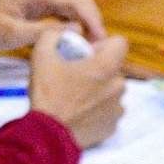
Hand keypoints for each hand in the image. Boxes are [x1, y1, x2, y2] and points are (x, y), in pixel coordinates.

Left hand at [0, 0, 106, 50]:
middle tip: (99, 46)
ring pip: (72, 6)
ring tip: (90, 47)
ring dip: (84, 24)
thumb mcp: (15, 34)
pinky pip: (62, 13)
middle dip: (93, 20)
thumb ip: (48, 31)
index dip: (94, 19)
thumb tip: (80, 31)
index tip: (101, 41)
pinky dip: (73, 26)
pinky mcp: (35, 8)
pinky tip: (74, 42)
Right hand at [28, 29, 130, 146]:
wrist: (50, 133)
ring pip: (112, 89)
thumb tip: (66, 30)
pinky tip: (80, 110)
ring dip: (99, 88)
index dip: (103, 43)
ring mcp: (118, 108)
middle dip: (98, 67)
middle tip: (76, 74)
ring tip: (76, 94)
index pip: (120, 43)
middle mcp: (119, 87)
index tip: (89, 51)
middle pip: (114, 68)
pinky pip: (109, 109)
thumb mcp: (42, 54)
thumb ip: (54, 35)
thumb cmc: (48, 93)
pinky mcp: (114, 125)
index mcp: (107, 67)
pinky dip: (98, 107)